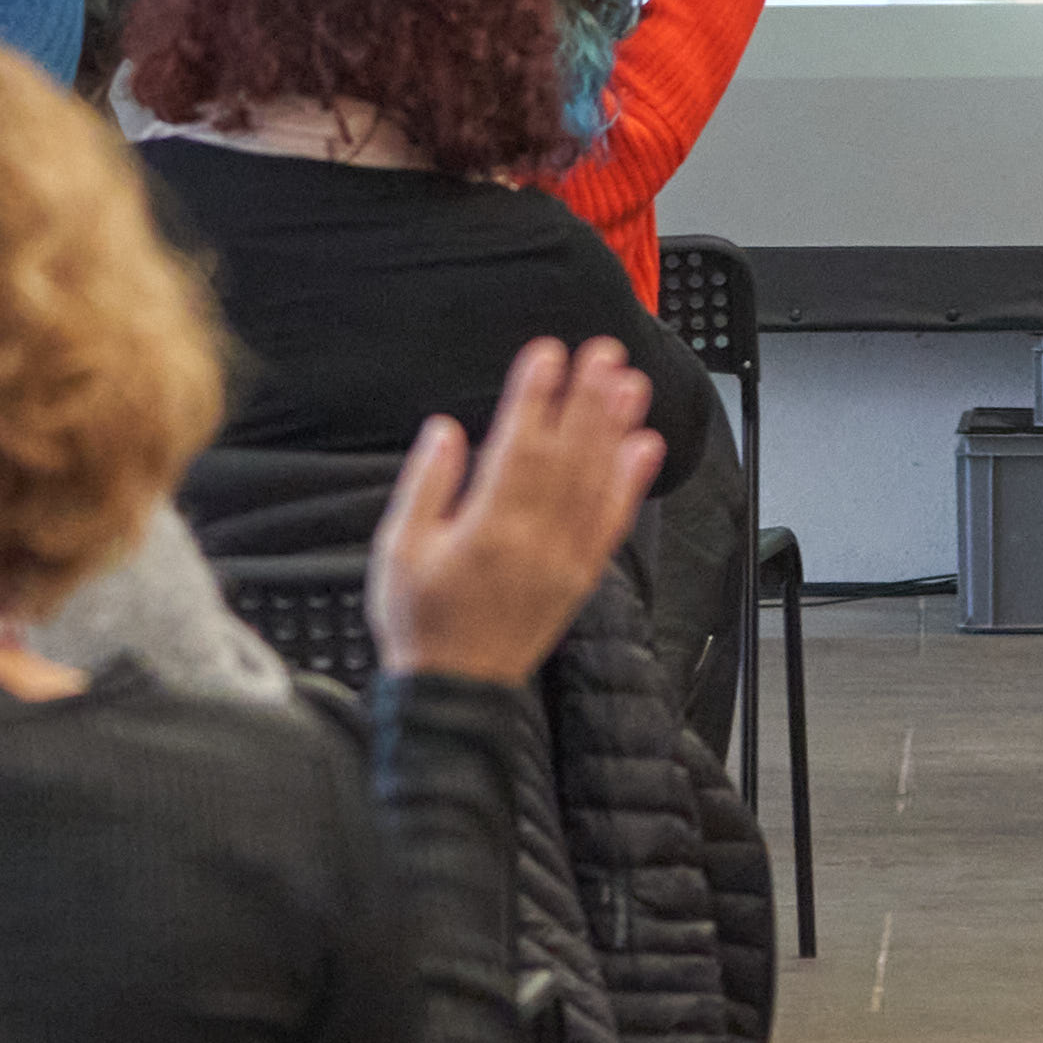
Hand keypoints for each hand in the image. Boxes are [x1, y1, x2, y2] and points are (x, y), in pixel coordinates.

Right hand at [371, 336, 667, 683]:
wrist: (456, 691)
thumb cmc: (421, 622)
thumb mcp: (399, 551)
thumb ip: (425, 486)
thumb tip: (446, 432)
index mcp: (486, 531)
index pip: (517, 448)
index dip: (534, 397)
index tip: (547, 355)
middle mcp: (534, 542)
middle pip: (567, 456)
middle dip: (586, 399)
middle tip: (604, 352)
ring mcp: (564, 561)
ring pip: (595, 483)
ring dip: (614, 430)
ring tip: (630, 384)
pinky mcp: (580, 578)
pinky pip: (613, 524)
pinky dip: (631, 484)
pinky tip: (643, 449)